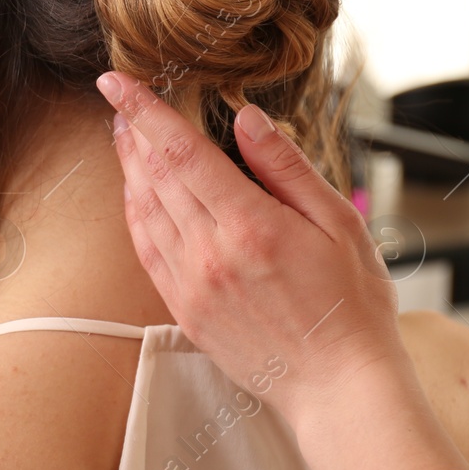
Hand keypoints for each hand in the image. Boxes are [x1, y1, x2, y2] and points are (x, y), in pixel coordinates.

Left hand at [93, 70, 403, 426]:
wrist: (339, 387)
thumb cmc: (351, 305)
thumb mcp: (338, 223)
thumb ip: (286, 166)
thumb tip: (247, 118)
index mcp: (249, 225)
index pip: (181, 152)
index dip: (144, 111)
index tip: (117, 82)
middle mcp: (209, 254)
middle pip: (155, 176)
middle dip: (132, 133)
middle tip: (120, 102)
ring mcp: (190, 285)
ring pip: (143, 211)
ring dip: (129, 169)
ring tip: (123, 137)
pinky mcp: (184, 310)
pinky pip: (146, 250)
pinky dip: (134, 215)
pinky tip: (135, 195)